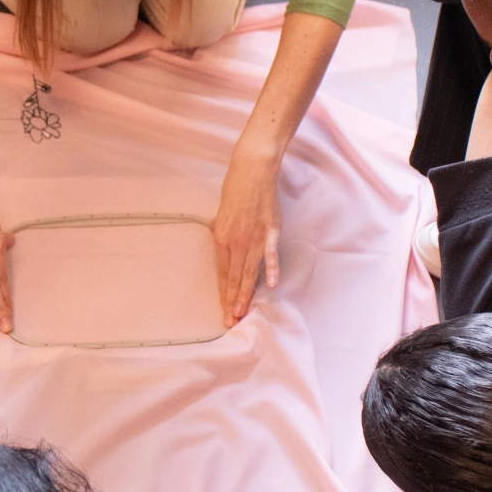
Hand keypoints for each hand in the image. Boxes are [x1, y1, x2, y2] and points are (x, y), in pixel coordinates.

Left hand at [212, 145, 281, 326]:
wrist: (252, 170)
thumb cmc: (235, 189)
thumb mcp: (221, 213)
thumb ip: (222, 232)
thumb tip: (220, 244)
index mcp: (221, 238)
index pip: (222, 273)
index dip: (223, 293)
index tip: (223, 310)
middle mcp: (236, 241)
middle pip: (234, 277)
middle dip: (232, 300)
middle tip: (230, 320)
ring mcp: (253, 237)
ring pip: (249, 271)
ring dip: (245, 292)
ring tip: (242, 311)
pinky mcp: (270, 231)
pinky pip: (270, 253)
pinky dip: (271, 269)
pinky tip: (269, 285)